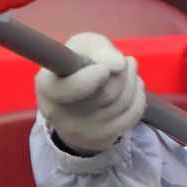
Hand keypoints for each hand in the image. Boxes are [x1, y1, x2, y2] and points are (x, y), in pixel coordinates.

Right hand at [36, 32, 146, 153]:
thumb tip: (119, 64)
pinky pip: (133, 114)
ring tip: (127, 71)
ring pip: (123, 103)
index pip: (68, 89)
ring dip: (133, 80)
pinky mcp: (101, 139)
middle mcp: (60, 115)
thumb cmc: (78, 66)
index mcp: (48, 87)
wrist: (74, 102)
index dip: (89, 80)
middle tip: (124, 62)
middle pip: (107, 93)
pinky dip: (138, 95)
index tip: (104, 70)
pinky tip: (131, 88)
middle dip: (123, 73)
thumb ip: (98, 48)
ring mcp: (81, 131)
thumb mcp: (83, 47)